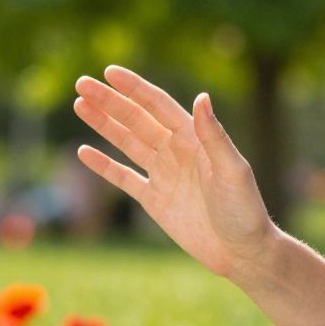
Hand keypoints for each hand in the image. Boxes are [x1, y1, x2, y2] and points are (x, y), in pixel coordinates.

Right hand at [74, 67, 275, 281]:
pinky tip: (84, 152)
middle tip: (81, 84)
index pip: (158, 105)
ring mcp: (163, 175)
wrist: (241, 252)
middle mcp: (176, 151)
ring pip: (126, 142)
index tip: (109, 73)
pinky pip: (124, 178)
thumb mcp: (232, 170)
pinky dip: (104, 165)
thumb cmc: (245, 210)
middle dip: (109, 101)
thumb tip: (201, 97)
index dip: (134, 88)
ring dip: (103, 124)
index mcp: (195, 139)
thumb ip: (214, 136)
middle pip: (136, 119)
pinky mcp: (154, 200)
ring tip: (80, 105)